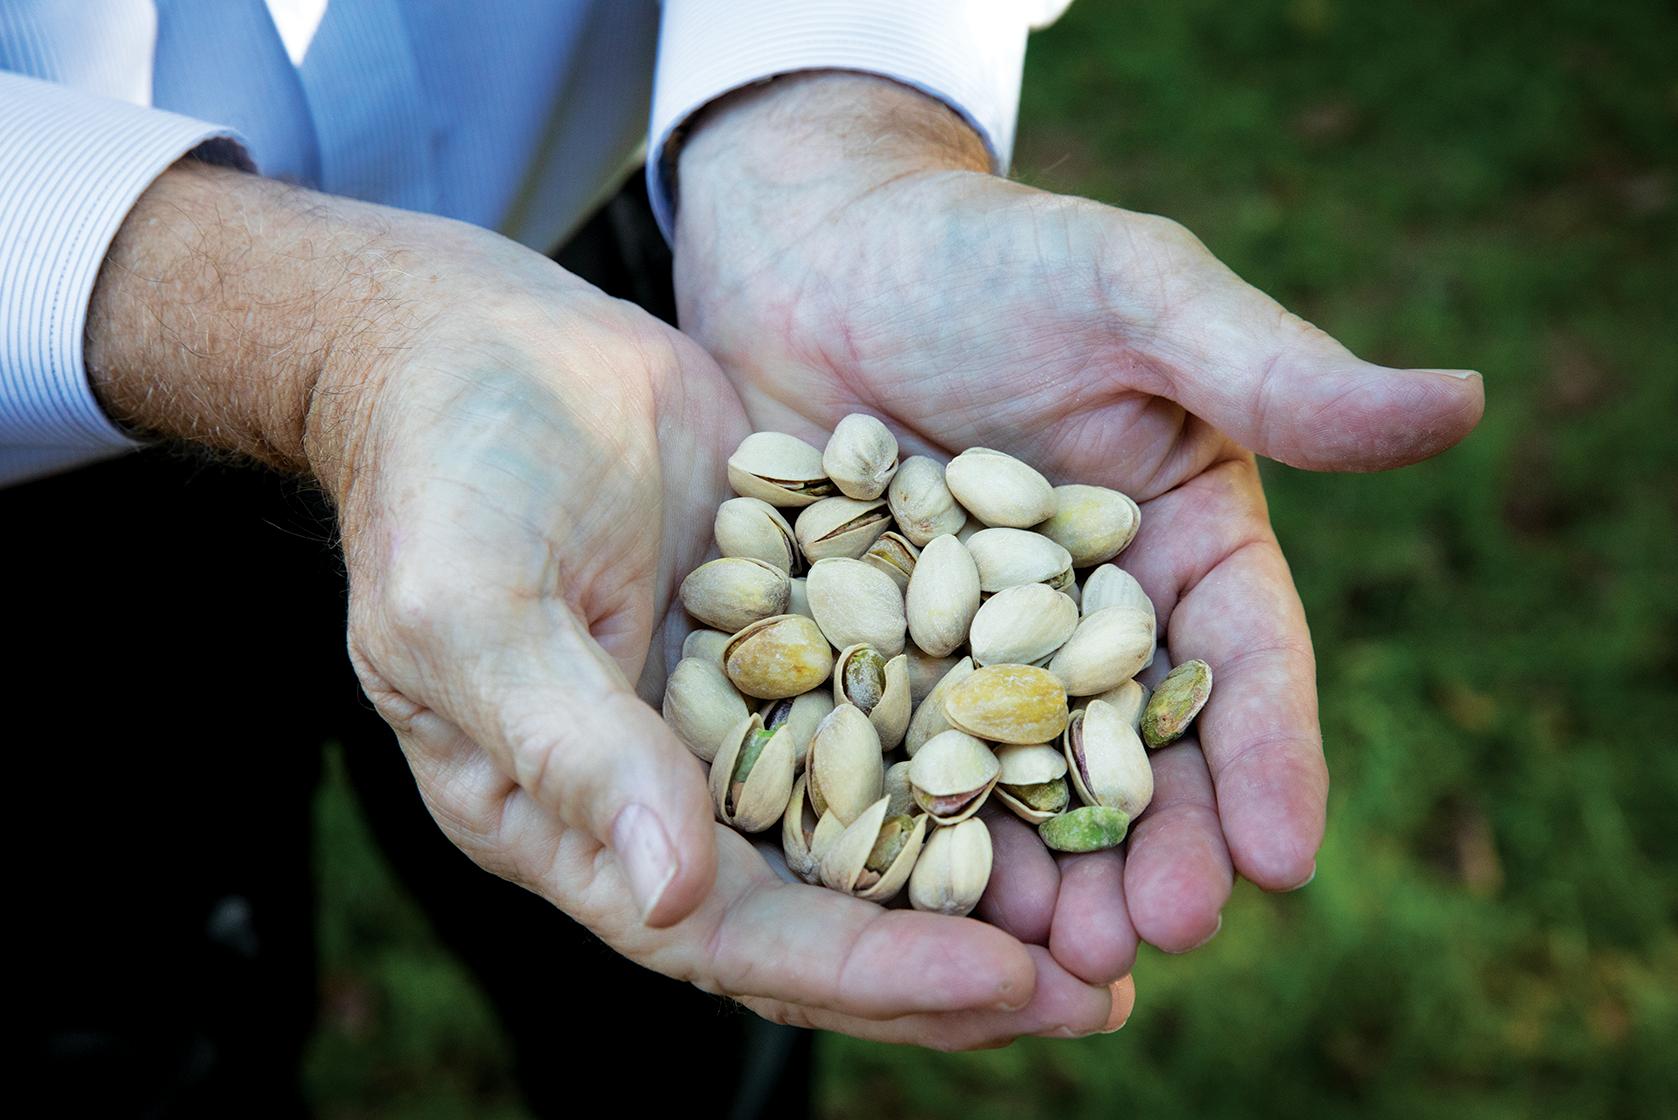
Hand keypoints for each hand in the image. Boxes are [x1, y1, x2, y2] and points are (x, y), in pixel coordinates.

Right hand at [86, 159, 1129, 1045]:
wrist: (481, 342)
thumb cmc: (443, 475)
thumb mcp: (473, 611)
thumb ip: (570, 750)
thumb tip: (671, 895)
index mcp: (583, 820)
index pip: (735, 934)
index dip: (865, 969)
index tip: (1000, 979)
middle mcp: (681, 784)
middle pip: (834, 905)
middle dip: (962, 957)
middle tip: (1101, 994)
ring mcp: (755, 704)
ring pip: (890, 812)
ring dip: (998, 860)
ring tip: (1126, 898)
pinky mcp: (809, 621)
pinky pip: (910, 691)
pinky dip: (991, 726)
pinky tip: (1094, 738)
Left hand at [673, 74, 1484, 980]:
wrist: (817, 247)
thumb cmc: (990, 254)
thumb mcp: (1136, 294)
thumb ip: (1271, 369)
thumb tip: (1460, 402)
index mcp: (1175, 543)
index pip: (1239, 661)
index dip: (1266, 757)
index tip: (1282, 857)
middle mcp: (1080, 614)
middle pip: (1128, 747)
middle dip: (1150, 845)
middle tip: (1153, 938)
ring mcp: (964, 645)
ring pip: (1015, 775)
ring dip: (1038, 867)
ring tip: (1048, 956)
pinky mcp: (859, 654)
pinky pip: (890, 748)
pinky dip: (904, 819)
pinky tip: (906, 895)